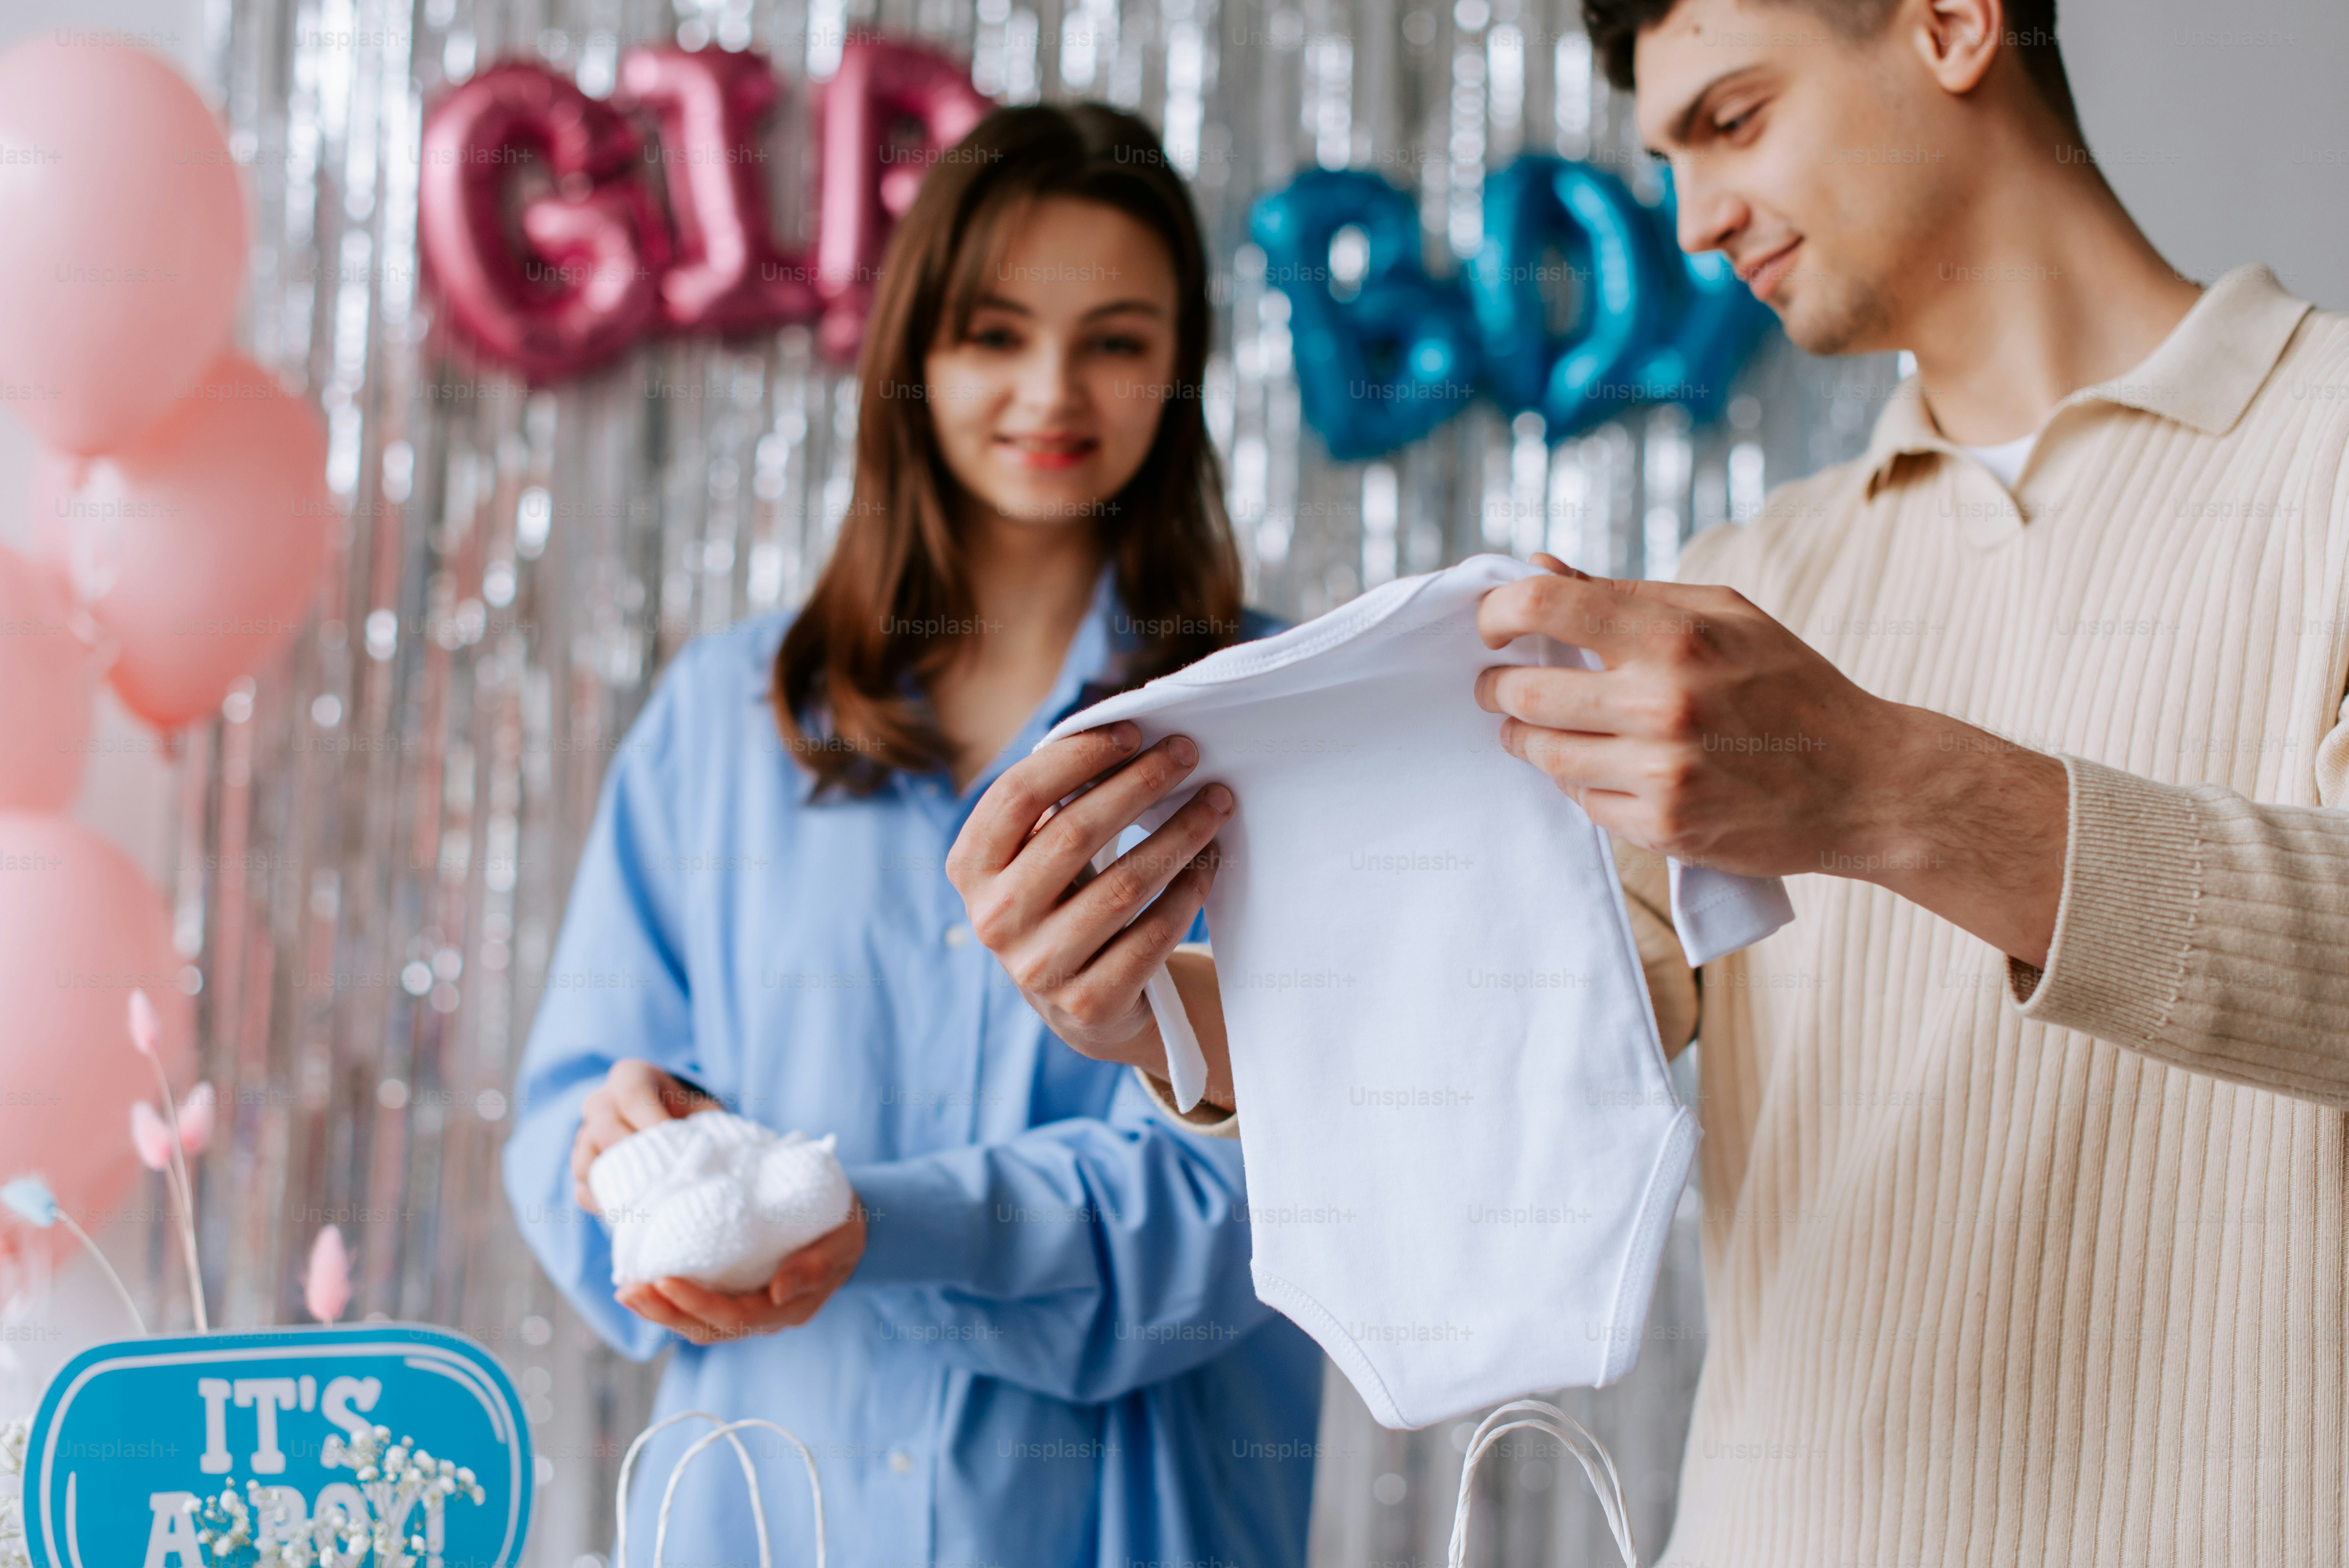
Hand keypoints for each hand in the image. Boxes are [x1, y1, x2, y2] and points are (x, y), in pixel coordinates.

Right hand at [571, 1059, 723, 1214]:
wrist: (664, 1123)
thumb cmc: (685, 1113)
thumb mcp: (700, 1108)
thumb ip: (710, 1123)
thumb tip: (724, 1152)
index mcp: (629, 1078)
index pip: (633, 1096)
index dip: (654, 1122)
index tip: (679, 1145)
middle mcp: (599, 1103)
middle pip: (605, 1129)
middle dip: (637, 1156)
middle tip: (667, 1177)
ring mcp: (584, 1137)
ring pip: (585, 1162)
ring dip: (618, 1183)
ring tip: (652, 1197)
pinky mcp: (581, 1169)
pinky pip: (582, 1190)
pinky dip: (605, 1203)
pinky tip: (634, 1210)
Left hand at [615, 1205, 868, 1344]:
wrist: (848, 1229)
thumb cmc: (843, 1230)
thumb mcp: (841, 1242)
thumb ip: (814, 1266)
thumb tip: (779, 1291)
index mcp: (788, 1309)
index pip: (735, 1317)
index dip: (696, 1303)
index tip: (663, 1279)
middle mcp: (765, 1317)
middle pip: (708, 1329)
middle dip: (664, 1313)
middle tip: (628, 1291)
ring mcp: (750, 1310)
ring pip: (700, 1325)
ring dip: (660, 1312)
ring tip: (626, 1291)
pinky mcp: (738, 1296)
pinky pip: (701, 1309)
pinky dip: (671, 1301)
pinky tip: (646, 1285)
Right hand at [947, 720, 1239, 1107]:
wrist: (1079, 1003)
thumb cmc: (1062, 902)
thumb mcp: (1034, 857)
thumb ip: (1053, 805)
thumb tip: (1124, 736)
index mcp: (971, 869)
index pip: (1017, 795)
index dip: (1076, 756)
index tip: (1132, 731)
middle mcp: (995, 919)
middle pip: (1074, 833)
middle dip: (1140, 784)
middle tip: (1186, 753)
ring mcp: (1039, 967)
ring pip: (1124, 885)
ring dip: (1179, 835)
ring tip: (1216, 802)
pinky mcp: (1089, 1003)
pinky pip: (1152, 936)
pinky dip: (1187, 893)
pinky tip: (1208, 863)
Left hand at [1474, 554, 2065, 964]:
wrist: (1866, 783)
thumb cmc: (1791, 686)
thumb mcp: (1725, 615)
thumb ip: (1625, 593)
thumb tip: (1539, 568)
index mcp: (1675, 635)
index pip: (1544, 605)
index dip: (1497, 612)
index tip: (1491, 625)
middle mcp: (1662, 703)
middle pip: (1522, 691)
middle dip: (1497, 687)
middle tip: (1498, 685)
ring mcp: (1661, 772)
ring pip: (1542, 753)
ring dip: (1526, 738)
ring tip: (1537, 726)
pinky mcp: (1662, 827)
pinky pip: (1581, 801)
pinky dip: (1580, 781)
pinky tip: (1604, 766)